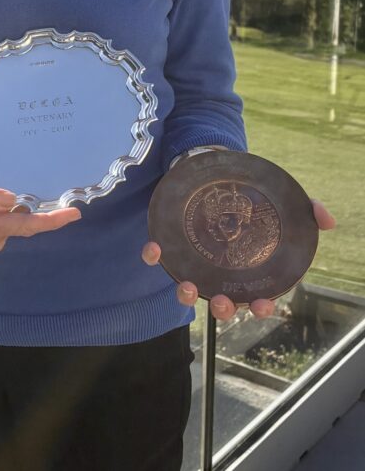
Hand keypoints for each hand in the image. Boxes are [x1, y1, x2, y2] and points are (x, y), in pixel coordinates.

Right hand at [0, 174, 80, 252]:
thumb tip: (12, 200)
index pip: (24, 224)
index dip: (51, 220)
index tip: (73, 214)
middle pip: (25, 226)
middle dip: (46, 216)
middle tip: (67, 204)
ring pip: (15, 222)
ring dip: (24, 210)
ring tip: (21, 191)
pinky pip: (6, 222)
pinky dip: (12, 212)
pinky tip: (5, 200)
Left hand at [142, 198, 335, 319]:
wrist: (218, 171)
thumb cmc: (253, 196)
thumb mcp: (283, 201)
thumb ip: (307, 210)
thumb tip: (327, 218)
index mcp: (249, 270)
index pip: (258, 297)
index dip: (261, 307)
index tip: (264, 305)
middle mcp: (221, 272)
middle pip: (223, 302)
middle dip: (224, 309)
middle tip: (224, 304)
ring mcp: (196, 261)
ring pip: (190, 289)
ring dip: (187, 294)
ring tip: (188, 288)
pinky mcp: (173, 244)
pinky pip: (161, 257)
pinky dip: (154, 256)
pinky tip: (153, 249)